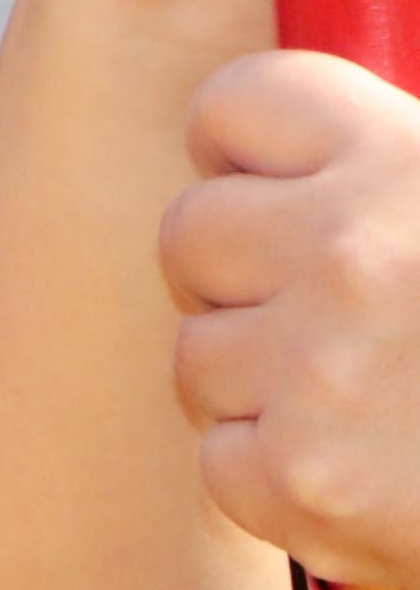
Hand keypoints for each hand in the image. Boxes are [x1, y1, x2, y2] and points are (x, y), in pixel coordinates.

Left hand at [167, 47, 419, 588]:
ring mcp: (322, 368)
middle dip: (243, 281)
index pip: (238, 105)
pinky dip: (285, 484)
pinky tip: (378, 483)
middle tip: (325, 324)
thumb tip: (295, 172)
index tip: (276, 197)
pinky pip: (224, 463)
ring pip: (200, 356)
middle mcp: (355, 250)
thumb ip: (404, 179)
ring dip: (266, 389)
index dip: (246, 157)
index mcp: (411, 163)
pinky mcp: (308, 479)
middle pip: (191, 233)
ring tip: (377, 415)